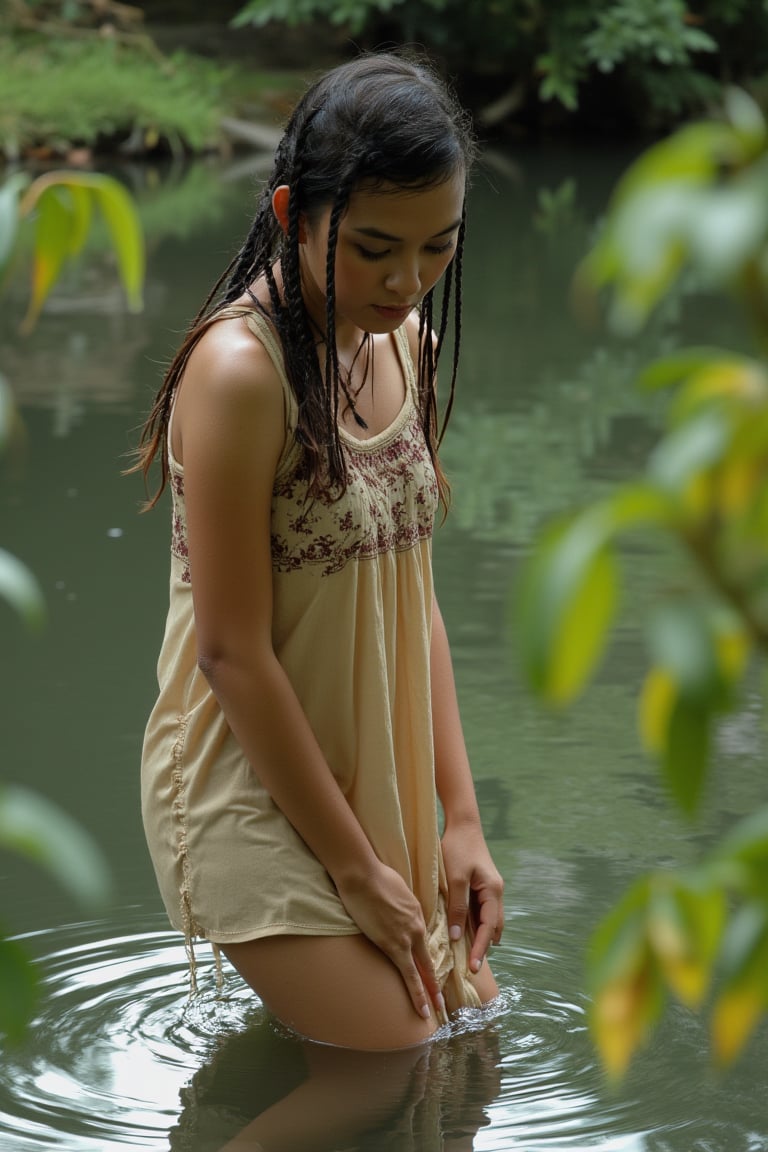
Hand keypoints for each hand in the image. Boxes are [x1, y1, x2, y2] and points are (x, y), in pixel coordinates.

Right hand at [335, 862, 444, 1020]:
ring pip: (420, 972)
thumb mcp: (398, 891)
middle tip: (442, 1004)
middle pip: (427, 962)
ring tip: (433, 1011)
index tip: (432, 975)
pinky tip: (421, 1005)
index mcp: (417, 915)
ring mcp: (405, 938)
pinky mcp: (391, 944)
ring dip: (427, 993)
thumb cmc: (375, 877)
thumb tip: (397, 914)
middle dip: (434, 985)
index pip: (424, 946)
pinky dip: (415, 991)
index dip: (428, 962)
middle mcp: (416, 929)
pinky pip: (406, 973)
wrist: (364, 875)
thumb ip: (401, 908)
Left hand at [441, 821, 503, 973]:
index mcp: (493, 891)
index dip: (481, 949)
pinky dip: (474, 924)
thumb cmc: (458, 848)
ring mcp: (490, 889)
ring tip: (466, 955)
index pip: (489, 928)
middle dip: (484, 947)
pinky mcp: (481, 886)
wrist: (462, 824)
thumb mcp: (455, 878)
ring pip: (488, 921)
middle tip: (471, 967)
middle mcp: (496, 893)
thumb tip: (458, 937)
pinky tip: (464, 933)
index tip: (474, 968)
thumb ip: (457, 907)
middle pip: (494, 928)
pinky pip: (480, 911)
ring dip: (480, 936)